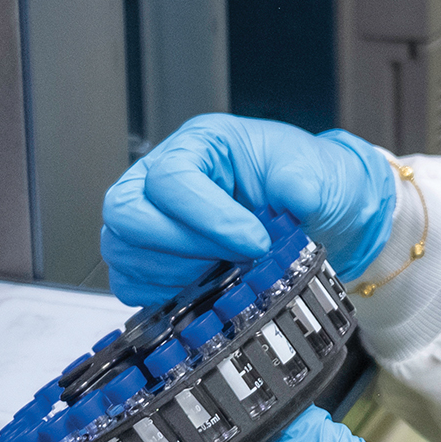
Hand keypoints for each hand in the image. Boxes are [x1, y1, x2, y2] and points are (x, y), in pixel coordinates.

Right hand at [100, 114, 397, 307]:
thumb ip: (303, 181)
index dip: (208, 217)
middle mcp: (159, 179)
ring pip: (125, 253)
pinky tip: (207, 288)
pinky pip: (130, 285)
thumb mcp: (315, 170)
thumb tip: (297, 196)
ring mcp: (148, 221)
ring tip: (227, 272)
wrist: (315, 217)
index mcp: (197, 145)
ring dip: (179, 275)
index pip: (171, 178)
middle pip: (127, 214)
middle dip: (184, 247)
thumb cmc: (304, 182)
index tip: (255, 241)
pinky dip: (166, 297)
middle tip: (235, 259)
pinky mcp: (148, 261)